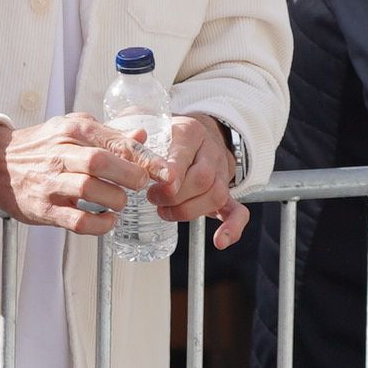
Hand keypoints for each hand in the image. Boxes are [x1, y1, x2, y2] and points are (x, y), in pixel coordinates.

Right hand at [0, 114, 154, 235]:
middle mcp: (60, 154)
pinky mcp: (43, 209)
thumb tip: (142, 134)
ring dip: (114, 199)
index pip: (114, 141)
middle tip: (140, 184)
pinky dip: (98, 225)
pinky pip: (76, 220)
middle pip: (101, 162)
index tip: (162, 170)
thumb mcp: (72, 129)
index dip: (143, 157)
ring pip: (89, 190)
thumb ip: (108, 133)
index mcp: (71, 130)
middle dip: (130, 176)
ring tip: (120, 202)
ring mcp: (50, 183)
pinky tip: (108, 221)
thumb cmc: (41, 146)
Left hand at [147, 113, 249, 248]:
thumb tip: (130, 142)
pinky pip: (238, 211)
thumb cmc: (166, 134)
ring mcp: (221, 174)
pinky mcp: (227, 193)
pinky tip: (220, 241)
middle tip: (152, 198)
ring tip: (165, 211)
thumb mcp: (148, 126)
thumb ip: (134, 135)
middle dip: (175, 196)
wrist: (199, 134)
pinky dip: (232, 228)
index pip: (186, 151)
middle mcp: (210, 152)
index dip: (174, 170)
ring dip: (189, 210)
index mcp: (190, 131)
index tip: (161, 183)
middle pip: (202, 177)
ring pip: (216, 194)